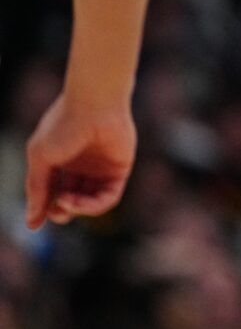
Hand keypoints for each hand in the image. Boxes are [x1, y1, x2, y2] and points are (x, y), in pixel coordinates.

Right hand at [24, 89, 136, 228]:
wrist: (95, 104)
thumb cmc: (64, 126)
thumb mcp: (40, 157)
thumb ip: (37, 188)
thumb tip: (32, 221)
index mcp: (61, 159)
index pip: (52, 191)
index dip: (44, 207)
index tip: (35, 224)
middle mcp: (82, 165)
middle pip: (72, 199)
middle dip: (61, 211)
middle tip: (56, 211)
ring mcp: (101, 168)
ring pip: (90, 201)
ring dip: (76, 209)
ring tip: (65, 202)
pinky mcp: (120, 170)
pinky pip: (109, 197)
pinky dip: (94, 206)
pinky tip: (79, 203)